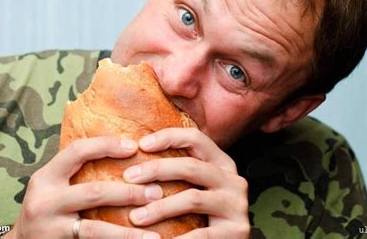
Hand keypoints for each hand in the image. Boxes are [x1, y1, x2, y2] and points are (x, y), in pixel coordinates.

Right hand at [6, 136, 160, 238]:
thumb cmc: (47, 209)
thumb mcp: (53, 185)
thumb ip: (76, 170)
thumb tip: (124, 148)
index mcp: (45, 178)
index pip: (77, 151)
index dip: (106, 145)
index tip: (134, 147)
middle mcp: (45, 202)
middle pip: (94, 192)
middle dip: (129, 192)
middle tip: (156, 193)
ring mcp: (50, 229)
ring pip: (95, 230)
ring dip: (128, 233)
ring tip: (154, 235)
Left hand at [122, 128, 249, 238]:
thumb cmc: (202, 217)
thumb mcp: (195, 188)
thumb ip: (177, 173)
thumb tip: (135, 153)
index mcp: (222, 164)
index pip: (196, 139)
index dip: (169, 137)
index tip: (141, 145)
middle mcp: (233, 180)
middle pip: (191, 166)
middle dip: (157, 169)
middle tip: (128, 177)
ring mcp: (237, 206)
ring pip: (192, 198)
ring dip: (159, 208)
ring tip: (135, 218)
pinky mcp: (237, 232)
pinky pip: (200, 234)